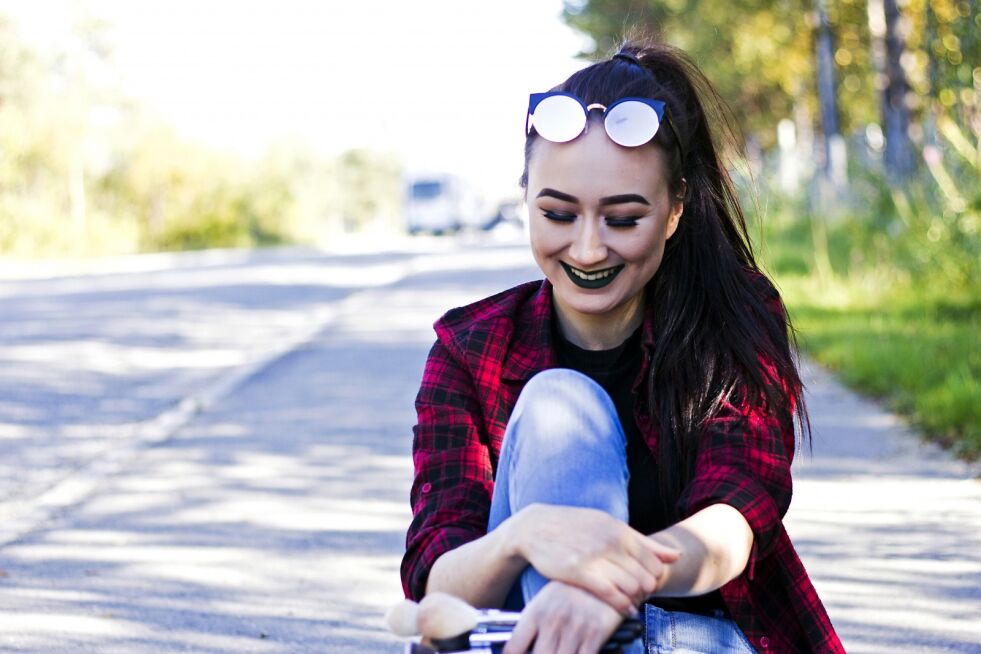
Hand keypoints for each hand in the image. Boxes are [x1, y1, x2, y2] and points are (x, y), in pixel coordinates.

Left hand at [503, 580, 625, 653]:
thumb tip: (521, 649)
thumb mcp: (545, 600)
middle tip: (544, 653)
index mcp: (536, 613)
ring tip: (559, 652)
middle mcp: (553, 621)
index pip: (514, 648)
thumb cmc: (571, 588)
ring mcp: (574, 628)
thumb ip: (532, 625)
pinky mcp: (596, 634)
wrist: (602, 570)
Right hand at [513, 503, 679, 615]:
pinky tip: (625, 609)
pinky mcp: (580, 571)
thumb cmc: (575, 527)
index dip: (655, 576)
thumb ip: (643, 542)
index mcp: (620, 530)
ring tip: (632, 601)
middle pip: (645, 576)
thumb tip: (676, 555)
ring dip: (635, 598)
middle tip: (641, 595)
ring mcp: (596, 556)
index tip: (647, 582)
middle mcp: (611, 542)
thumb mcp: (609, 526)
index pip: (654, 561)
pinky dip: (622, 605)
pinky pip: (611, 594)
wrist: (535, 527)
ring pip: (631, 586)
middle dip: (647, 589)